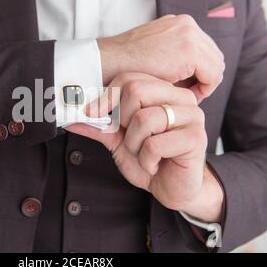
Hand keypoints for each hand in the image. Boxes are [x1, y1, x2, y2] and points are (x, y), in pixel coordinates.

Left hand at [66, 73, 223, 222]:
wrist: (173, 188)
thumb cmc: (151, 160)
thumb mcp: (119, 141)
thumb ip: (99, 127)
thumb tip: (70, 118)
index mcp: (164, 92)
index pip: (130, 79)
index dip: (106, 97)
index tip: (93, 114)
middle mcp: (180, 98)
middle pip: (136, 91)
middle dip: (122, 121)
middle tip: (130, 139)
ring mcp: (191, 116)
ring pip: (144, 119)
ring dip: (134, 145)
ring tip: (144, 154)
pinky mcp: (196, 138)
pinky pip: (155, 144)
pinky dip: (146, 160)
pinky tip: (154, 164)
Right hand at [98, 14, 224, 102]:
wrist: (107, 61)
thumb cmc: (123, 64)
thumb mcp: (151, 52)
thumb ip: (170, 56)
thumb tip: (187, 74)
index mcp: (179, 24)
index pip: (205, 50)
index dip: (200, 73)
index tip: (185, 88)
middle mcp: (187, 24)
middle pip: (214, 57)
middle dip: (205, 78)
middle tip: (188, 95)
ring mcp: (190, 35)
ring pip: (216, 66)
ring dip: (205, 84)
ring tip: (185, 97)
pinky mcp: (189, 50)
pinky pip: (212, 74)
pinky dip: (204, 88)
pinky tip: (186, 97)